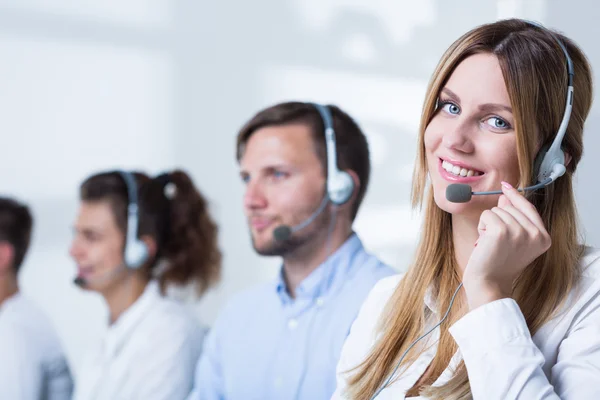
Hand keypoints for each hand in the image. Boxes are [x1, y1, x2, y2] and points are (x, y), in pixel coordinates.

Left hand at [462, 181, 551, 309]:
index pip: (529, 208)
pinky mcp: (501, 231)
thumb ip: (514, 218)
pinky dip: (481, 226)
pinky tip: (484, 242)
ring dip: (488, 224)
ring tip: (491, 244)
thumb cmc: (498, 263)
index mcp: (544, 238)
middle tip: (496, 242)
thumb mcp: (512, 239)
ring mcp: (520, 232)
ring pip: (497, 210)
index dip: (516, 196)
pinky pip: (487, 215)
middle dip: (498, 220)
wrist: (488, 283)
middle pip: (511, 207)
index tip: (506, 185)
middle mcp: (536, 234)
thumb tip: (506, 196)